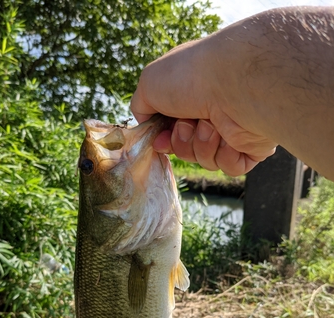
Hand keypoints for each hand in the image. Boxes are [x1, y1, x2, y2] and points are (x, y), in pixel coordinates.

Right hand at [131, 39, 276, 176]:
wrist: (234, 83)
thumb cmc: (190, 77)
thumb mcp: (149, 84)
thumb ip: (141, 106)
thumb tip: (147, 124)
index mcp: (192, 97)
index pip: (172, 131)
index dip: (164, 140)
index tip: (160, 141)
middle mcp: (212, 113)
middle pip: (187, 149)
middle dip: (182, 142)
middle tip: (188, 125)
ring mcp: (232, 131)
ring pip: (206, 160)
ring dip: (202, 146)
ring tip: (210, 126)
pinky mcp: (250, 148)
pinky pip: (229, 167)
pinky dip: (223, 155)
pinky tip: (227, 137)